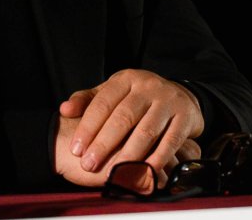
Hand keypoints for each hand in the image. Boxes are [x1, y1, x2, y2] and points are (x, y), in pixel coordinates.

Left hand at [53, 69, 203, 186]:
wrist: (181, 95)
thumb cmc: (138, 99)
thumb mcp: (113, 92)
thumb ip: (87, 101)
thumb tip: (64, 110)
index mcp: (126, 79)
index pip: (103, 103)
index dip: (88, 127)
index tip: (76, 149)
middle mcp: (148, 86)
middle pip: (123, 117)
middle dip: (104, 143)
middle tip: (89, 164)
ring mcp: (169, 101)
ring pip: (147, 131)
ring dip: (129, 155)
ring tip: (115, 173)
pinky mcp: (186, 117)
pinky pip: (171, 141)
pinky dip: (158, 158)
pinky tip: (145, 172)